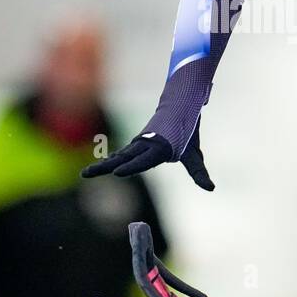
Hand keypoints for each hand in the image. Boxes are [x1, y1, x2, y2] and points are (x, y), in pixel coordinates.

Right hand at [81, 120, 214, 190]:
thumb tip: (210, 189)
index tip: (117, 172)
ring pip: (118, 155)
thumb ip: (199, 172)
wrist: (178, 108)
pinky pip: (121, 154)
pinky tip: (99, 167)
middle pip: (123, 157)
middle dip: (106, 167)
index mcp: (160, 147)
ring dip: (103, 165)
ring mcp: (138, 143)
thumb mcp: (194, 154)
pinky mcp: (135, 144)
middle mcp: (146, 145)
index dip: (131, 166)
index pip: (143, 160)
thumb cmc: (186, 133)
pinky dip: (110, 160)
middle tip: (87, 174)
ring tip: (86, 174)